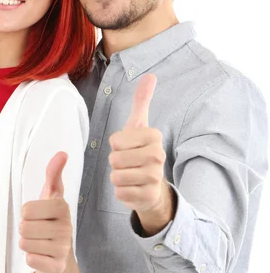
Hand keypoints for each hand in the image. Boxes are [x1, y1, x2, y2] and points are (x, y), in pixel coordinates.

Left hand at [19, 152, 72, 272]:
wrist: (58, 253)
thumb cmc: (50, 219)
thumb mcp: (50, 195)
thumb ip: (53, 174)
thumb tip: (62, 153)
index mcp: (63, 207)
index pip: (26, 209)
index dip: (26, 213)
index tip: (37, 214)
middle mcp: (66, 227)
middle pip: (24, 227)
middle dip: (24, 229)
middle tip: (37, 230)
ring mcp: (64, 248)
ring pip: (24, 243)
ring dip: (26, 243)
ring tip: (38, 242)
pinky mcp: (58, 266)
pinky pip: (31, 260)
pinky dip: (31, 258)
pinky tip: (41, 256)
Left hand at [109, 74, 173, 230]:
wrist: (153, 186)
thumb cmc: (141, 151)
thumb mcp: (139, 125)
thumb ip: (141, 101)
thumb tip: (150, 75)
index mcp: (154, 136)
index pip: (115, 140)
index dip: (116, 145)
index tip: (129, 147)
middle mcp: (158, 156)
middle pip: (114, 159)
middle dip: (116, 162)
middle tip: (128, 163)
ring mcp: (155, 178)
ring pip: (116, 176)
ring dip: (117, 177)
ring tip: (130, 175)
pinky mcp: (148, 196)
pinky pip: (119, 192)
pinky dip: (121, 192)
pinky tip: (132, 188)